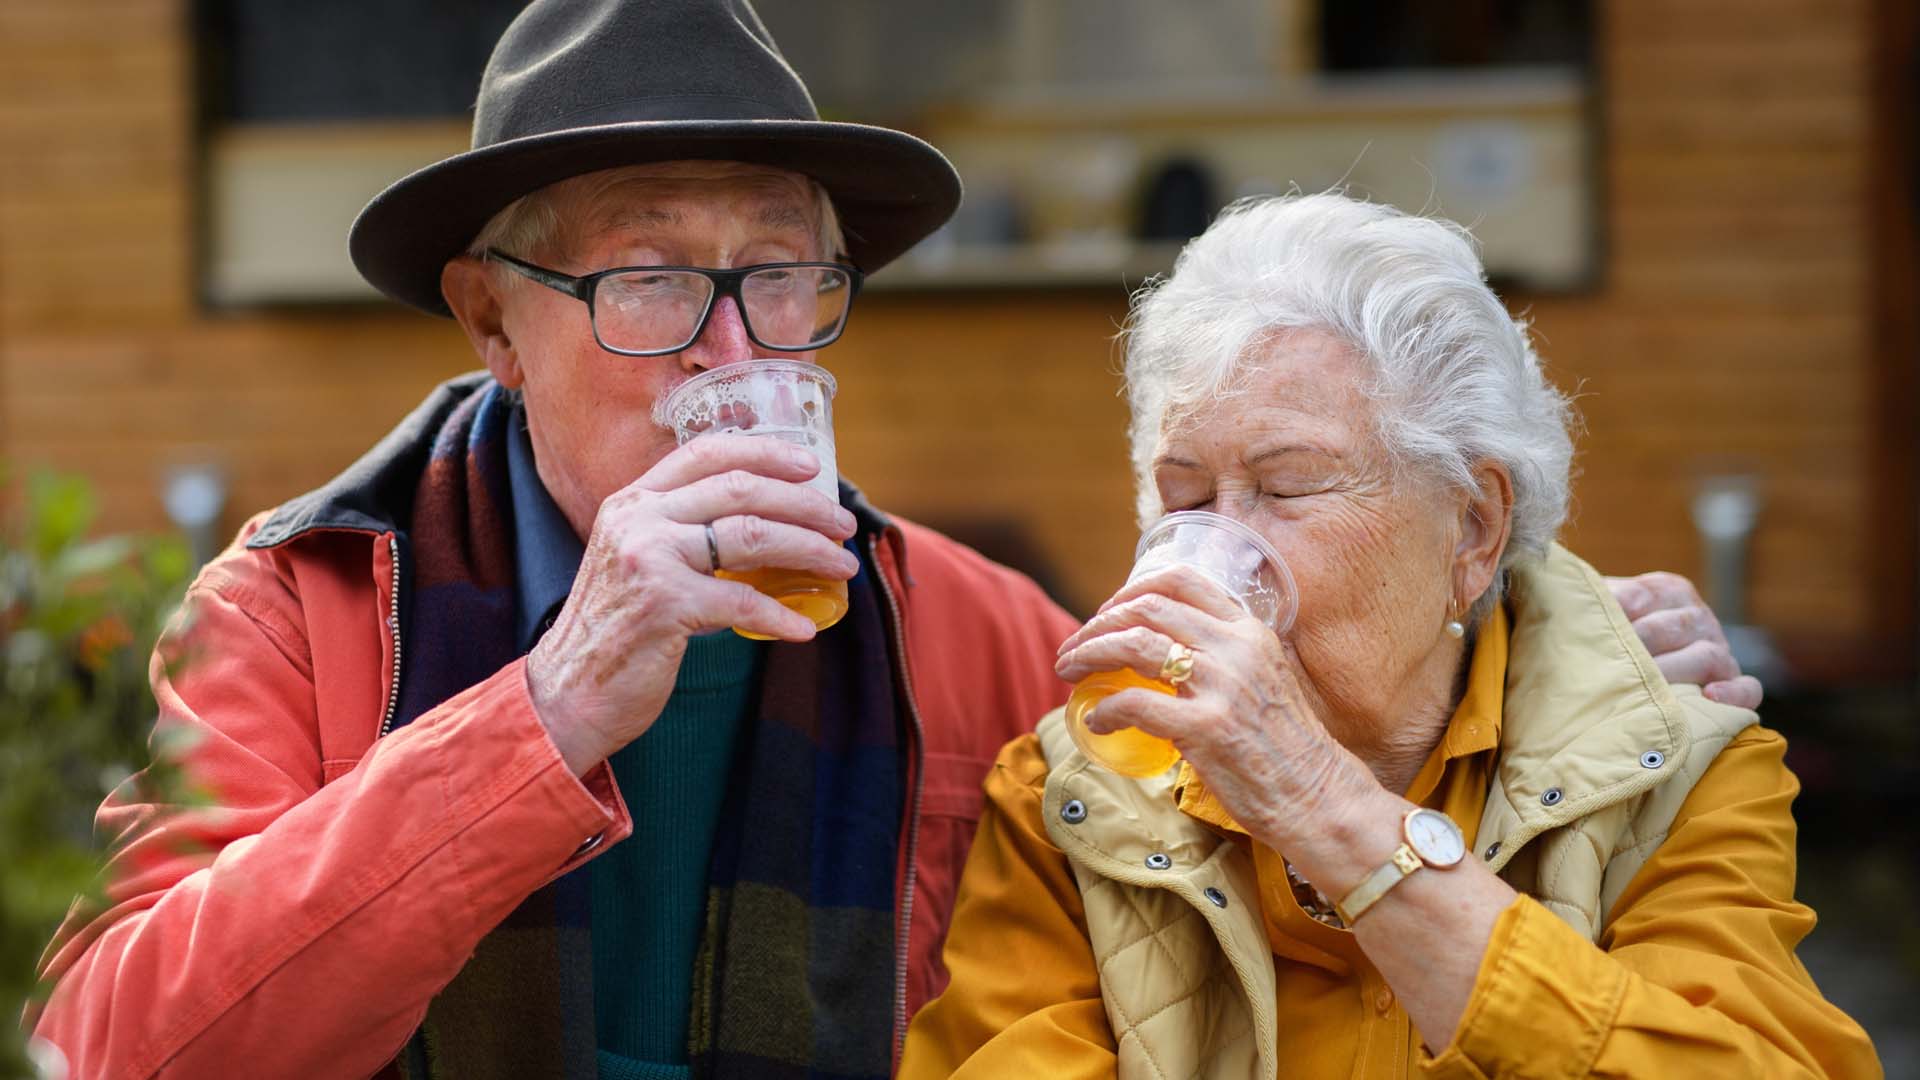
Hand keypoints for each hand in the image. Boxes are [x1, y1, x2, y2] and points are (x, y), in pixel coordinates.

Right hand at [527, 434, 858, 773]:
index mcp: (634, 501)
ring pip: (749, 534)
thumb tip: (763, 522)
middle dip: (804, 503)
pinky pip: (741, 604)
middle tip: (842, 524)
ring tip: (840, 566)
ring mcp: (648, 559)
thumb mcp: (638, 561)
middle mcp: (638, 519)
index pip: (706, 453)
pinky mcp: (662, 607)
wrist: (567, 691)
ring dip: (808, 549)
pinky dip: (780, 616)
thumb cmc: (616, 629)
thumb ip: (681, 533)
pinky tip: (804, 628)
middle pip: (740, 489)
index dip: (765, 453)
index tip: (810, 466)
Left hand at [1053, 565, 1382, 863]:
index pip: (1182, 580)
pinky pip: (1134, 703)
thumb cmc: (1286, 747)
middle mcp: (1235, 647)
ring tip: (1068, 672)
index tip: (1107, 612)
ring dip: (1089, 654)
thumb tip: (1165, 652)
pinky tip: (1096, 722)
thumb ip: (1223, 658)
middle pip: (1147, 608)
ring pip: (1133, 645)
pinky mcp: (1206, 728)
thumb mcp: (1262, 680)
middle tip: (1074, 646)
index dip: (1131, 589)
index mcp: (1249, 630)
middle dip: (1098, 622)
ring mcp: (1222, 685)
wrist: (1319, 796)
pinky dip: (1104, 710)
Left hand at [1606, 572, 1761, 708]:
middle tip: (1608, 664)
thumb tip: (1569, 592)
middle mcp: (1699, 617)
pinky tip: (1708, 696)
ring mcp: (1720, 650)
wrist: (1630, 669)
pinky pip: (1747, 688)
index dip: (1618, 611)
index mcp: (1669, 590)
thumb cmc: (1608, 636)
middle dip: (1638, 646)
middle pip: (1672, 628)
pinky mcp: (1735, 683)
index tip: (1595, 626)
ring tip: (1643, 687)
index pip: (1645, 596)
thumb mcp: (1600, 607)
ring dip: (1673, 671)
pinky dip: (1733, 693)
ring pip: (1707, 657)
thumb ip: (1591, 598)